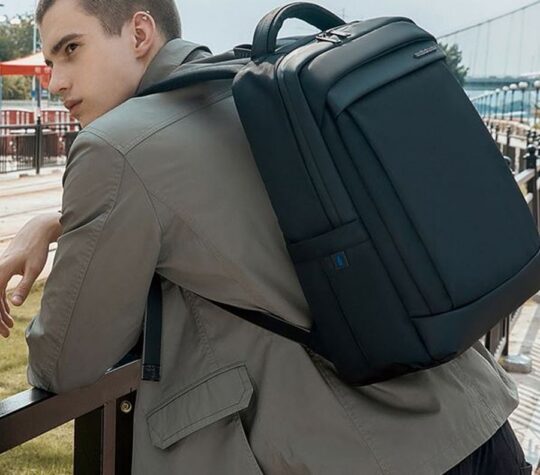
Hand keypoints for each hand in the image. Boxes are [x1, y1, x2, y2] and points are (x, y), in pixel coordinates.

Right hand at [0, 213, 61, 336]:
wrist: (36, 232)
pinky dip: (1, 301)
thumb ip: (24, 286)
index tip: (5, 331)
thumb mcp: (33, 269)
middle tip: (7, 334)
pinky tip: (8, 311)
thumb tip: (15, 304)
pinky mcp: (1, 269)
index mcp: (0, 272)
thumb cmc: (37, 250)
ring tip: (9, 326)